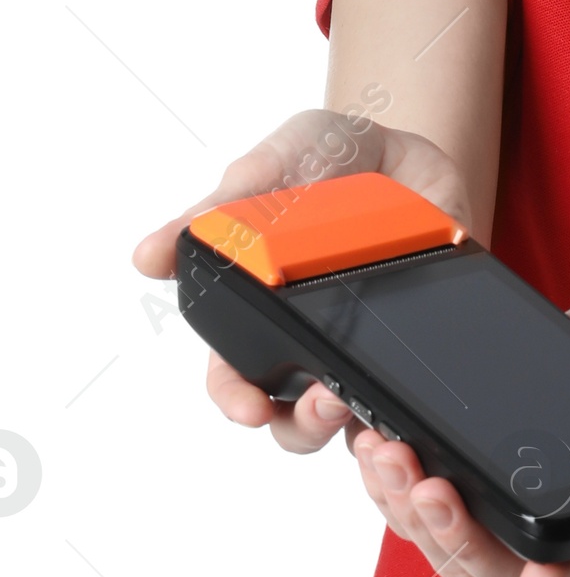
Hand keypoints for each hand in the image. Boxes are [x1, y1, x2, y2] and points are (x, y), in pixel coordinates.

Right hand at [130, 107, 471, 457]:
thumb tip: (146, 258)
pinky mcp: (417, 344)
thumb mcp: (266, 171)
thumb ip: (214, 213)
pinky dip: (412, 411)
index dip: (235, 399)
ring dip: (356, 428)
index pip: (234, 378)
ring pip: (354, 424)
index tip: (248, 407)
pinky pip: (414, 398)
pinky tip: (413, 403)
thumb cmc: (325, 158)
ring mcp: (366, 347)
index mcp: (260, 312)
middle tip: (322, 401)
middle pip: (294, 419)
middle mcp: (310, 341)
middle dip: (302, 424)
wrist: (408, 148)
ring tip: (360, 397)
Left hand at [347, 277, 569, 576]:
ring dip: (401, 506)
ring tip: (382, 449)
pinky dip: (386, 478)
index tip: (531, 576)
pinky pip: (412, 497)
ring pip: (438, 538)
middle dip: (446, 531)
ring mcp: (497, 503)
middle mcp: (546, 526)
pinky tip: (369, 435)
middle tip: (421, 478)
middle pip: (488, 564)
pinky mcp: (460, 472)